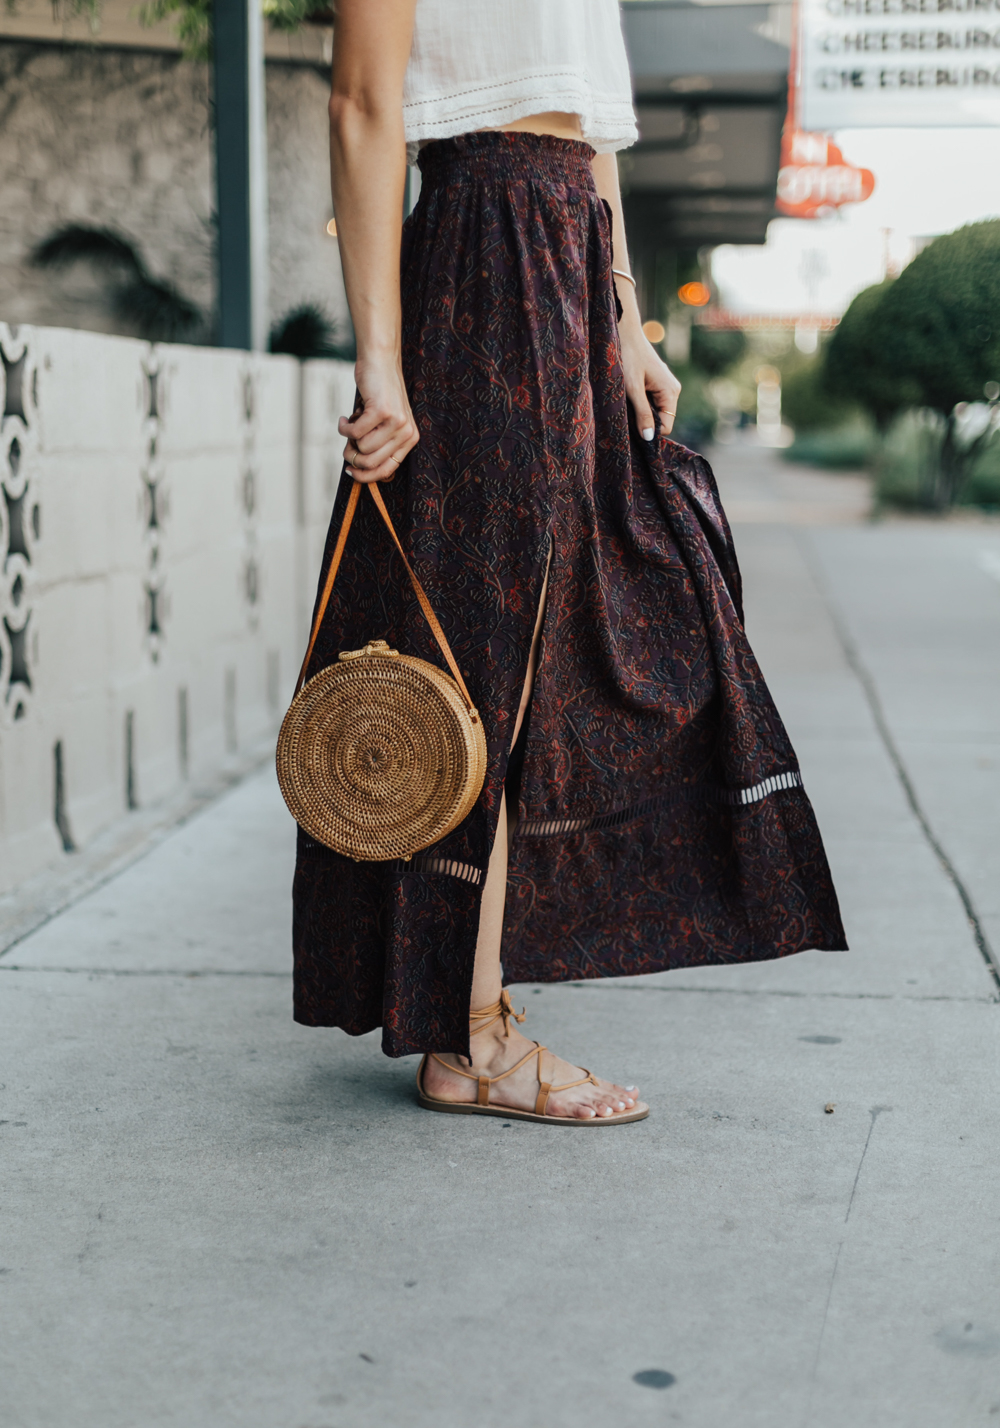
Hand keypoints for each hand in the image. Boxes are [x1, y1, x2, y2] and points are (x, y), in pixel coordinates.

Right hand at [339, 355, 418, 482]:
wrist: (379, 362)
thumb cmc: (377, 394)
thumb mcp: (383, 423)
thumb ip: (376, 444)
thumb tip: (355, 468)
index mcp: (410, 439)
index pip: (387, 470)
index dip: (366, 476)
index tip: (351, 472)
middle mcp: (406, 432)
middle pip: (371, 462)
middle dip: (352, 456)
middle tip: (346, 444)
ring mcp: (396, 422)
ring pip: (362, 448)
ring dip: (349, 437)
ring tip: (351, 423)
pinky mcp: (382, 411)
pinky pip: (354, 433)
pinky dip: (344, 427)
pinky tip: (345, 417)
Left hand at [618, 319, 680, 438]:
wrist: (623, 330)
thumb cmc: (627, 356)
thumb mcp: (633, 389)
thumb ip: (642, 414)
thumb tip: (650, 437)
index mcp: (671, 392)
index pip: (666, 426)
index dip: (650, 431)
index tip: (632, 428)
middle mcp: (672, 389)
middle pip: (660, 419)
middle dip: (644, 421)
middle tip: (626, 412)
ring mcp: (665, 385)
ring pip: (654, 410)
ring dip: (639, 411)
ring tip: (626, 400)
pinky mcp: (656, 381)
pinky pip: (650, 401)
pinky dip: (639, 402)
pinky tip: (628, 394)